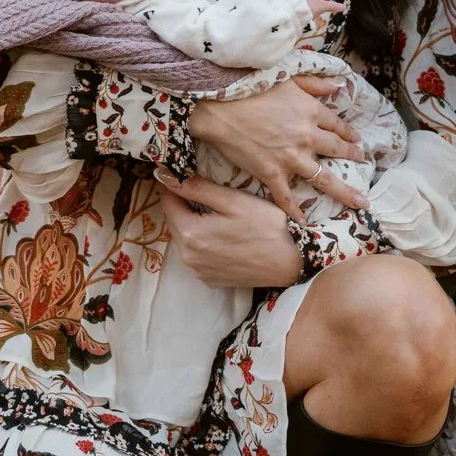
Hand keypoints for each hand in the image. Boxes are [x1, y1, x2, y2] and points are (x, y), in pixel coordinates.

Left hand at [154, 173, 306, 287]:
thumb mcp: (233, 200)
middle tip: (204, 190)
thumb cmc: (266, 226)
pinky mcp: (210, 280)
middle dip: (184, 205)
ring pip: (185, 239)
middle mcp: (188, 257)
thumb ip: (197, 188)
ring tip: (215, 213)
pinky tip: (223, 235)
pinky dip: (203, 243)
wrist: (292, 261)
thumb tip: (164, 175)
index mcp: (191, 234)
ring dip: (193, 224)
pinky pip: (197, 255)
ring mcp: (199, 272)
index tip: (184, 174)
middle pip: (175, 222)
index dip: (174, 185)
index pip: (168, 202)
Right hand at [190, 74, 366, 213]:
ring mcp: (291, 158)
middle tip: (362, 162)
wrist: (220, 105)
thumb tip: (338, 86)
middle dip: (352, 156)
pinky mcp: (271, 173)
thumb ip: (315, 84)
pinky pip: (287, 197)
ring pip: (324, 179)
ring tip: (359, 202)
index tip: (356, 140)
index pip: (337, 125)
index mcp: (311, 112)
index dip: (348, 133)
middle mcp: (307, 137)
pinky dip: (295, 211)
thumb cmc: (251, 87)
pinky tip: (304, 222)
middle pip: (337, 150)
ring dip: (344, 192)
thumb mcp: (288, 78)